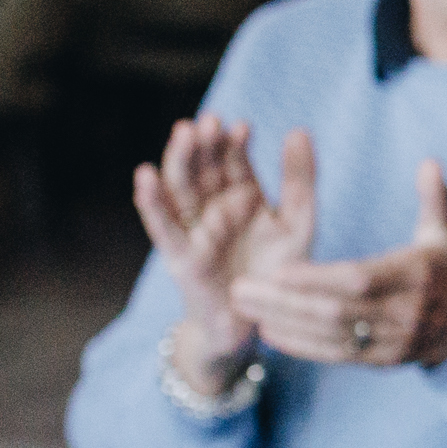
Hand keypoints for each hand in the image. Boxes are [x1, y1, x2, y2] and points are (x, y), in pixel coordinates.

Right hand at [132, 116, 311, 384]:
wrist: (259, 325)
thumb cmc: (279, 274)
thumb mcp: (298, 224)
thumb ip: (300, 180)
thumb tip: (297, 129)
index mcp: (243, 195)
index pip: (234, 161)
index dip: (235, 144)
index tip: (242, 127)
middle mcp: (215, 206)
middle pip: (204, 167)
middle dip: (204, 144)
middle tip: (209, 122)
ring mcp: (195, 229)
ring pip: (180, 188)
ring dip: (179, 160)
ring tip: (184, 134)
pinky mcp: (180, 256)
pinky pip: (162, 226)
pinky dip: (151, 201)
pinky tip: (145, 175)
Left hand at [233, 158, 446, 369]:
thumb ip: (436, 198)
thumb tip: (430, 162)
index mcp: (415, 276)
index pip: (358, 280)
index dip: (316, 278)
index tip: (277, 268)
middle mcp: (402, 313)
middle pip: (333, 312)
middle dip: (283, 303)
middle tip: (240, 289)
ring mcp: (393, 341)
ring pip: (330, 337)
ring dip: (284, 324)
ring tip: (244, 307)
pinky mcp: (384, 361)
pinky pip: (337, 356)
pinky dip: (301, 346)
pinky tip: (270, 332)